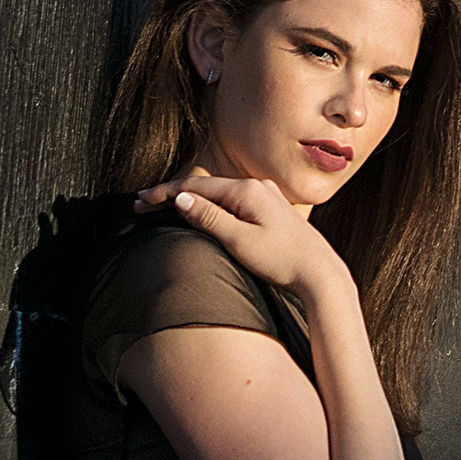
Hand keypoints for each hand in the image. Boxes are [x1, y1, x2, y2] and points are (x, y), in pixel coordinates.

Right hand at [136, 169, 343, 305]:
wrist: (319, 272)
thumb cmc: (281, 260)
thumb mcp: (239, 241)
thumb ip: (209, 218)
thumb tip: (181, 199)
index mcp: (247, 191)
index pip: (195, 186)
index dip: (165, 193)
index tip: (140, 200)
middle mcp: (257, 187)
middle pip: (206, 187)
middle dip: (173, 195)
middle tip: (143, 204)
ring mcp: (266, 197)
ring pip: (219, 194)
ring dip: (191, 200)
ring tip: (164, 207)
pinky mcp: (271, 209)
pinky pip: (232, 202)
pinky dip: (210, 206)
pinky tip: (200, 212)